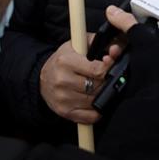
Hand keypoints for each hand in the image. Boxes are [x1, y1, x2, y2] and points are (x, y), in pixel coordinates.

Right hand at [39, 6, 136, 124]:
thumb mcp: (76, 45)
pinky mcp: (65, 112)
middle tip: (105, 76)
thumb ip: (96, 42)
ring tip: (98, 87)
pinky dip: (97, 110)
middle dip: (106, 81)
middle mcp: (63, 81)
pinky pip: (91, 116)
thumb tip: (116, 49)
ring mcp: (63, 99)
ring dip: (102, 95)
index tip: (111, 65)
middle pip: (98, 86)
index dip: (109, 68)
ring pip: (96, 100)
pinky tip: (94, 101)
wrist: (42, 79)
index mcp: (66, 62)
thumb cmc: (63, 61)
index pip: (97, 69)